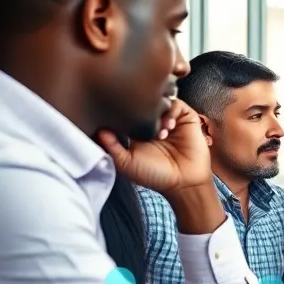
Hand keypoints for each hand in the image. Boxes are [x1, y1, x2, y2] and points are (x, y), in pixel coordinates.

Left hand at [96, 99, 211, 194]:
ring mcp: (170, 118)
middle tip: (140, 119)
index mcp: (136, 130)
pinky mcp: (186, 117)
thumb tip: (98, 128)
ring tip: (160, 131)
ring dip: (157, 112)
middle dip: (140, 107)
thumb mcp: (125, 162)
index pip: (126, 111)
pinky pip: (176, 104)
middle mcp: (153, 122)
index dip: (121, 110)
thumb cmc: (155, 175)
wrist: (184, 182)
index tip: (117, 113)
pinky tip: (169, 127)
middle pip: (143, 102)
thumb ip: (110, 146)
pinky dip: (171, 112)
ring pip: (159, 100)